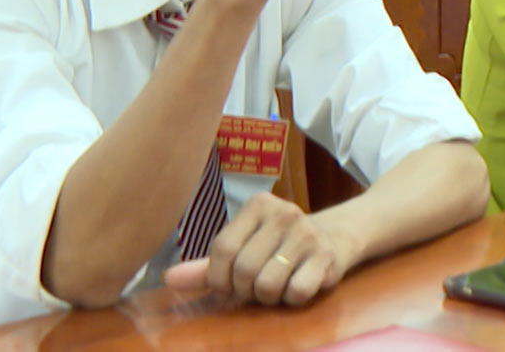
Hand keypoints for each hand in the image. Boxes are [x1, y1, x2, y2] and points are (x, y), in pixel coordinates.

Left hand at [166, 193, 357, 305]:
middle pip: (244, 269)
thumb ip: (207, 265)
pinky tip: (298, 285)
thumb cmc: (280, 245)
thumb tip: (168, 279)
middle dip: (244, 290)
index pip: (222, 249)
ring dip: (268, 296)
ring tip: (276, 286)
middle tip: (254, 288)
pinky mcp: (327, 256)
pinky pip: (296, 291)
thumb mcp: (245, 246)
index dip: (219, 278)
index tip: (228, 285)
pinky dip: (292, 298)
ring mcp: (308, 234)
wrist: (337, 235)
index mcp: (260, 205)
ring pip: (268, 284)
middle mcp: (285, 213)